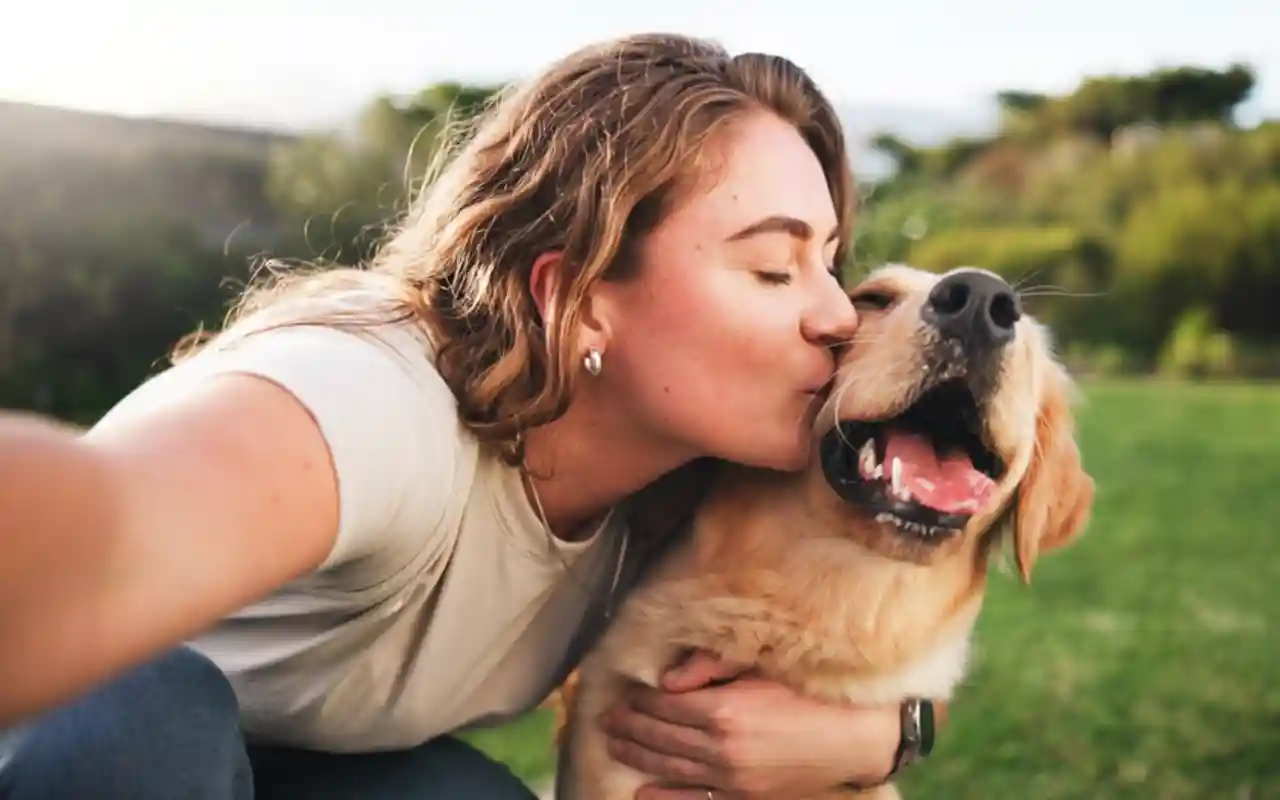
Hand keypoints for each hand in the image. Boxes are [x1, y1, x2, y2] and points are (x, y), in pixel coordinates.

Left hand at [599, 650, 903, 798]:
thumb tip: (666, 680)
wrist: (856, 736)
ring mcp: (731, 778)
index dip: (639, 700)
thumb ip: (711, 667)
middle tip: (606, 719)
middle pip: (659, 736)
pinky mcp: (744, 797)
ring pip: (670, 766)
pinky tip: (642, 794)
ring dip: (637, 755)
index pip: (663, 705)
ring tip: (614, 744)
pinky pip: (695, 799)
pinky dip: (666, 798)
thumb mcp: (761, 668)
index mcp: (722, 709)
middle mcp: (721, 747)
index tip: (622, 694)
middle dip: (629, 726)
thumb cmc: (810, 693)